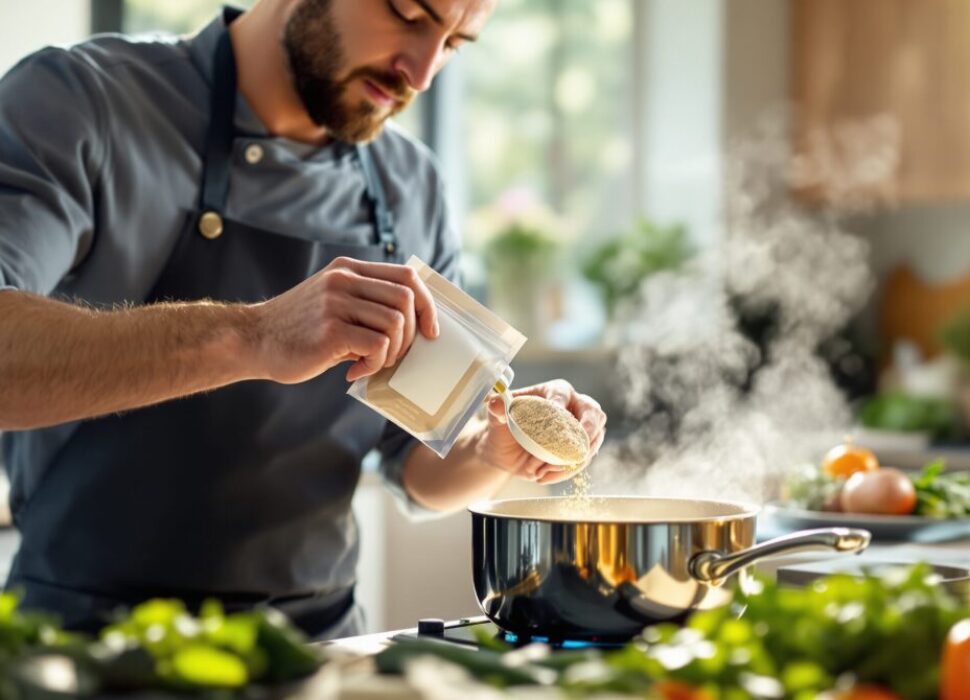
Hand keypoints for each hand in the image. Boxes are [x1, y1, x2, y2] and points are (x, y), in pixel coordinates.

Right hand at [250, 257, 438, 382]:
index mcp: (349, 270)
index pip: (408, 277)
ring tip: (371, 364)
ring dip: (392, 353)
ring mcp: (336, 303)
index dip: (427, 305)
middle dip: (411, 335)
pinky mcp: (331, 330)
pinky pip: (377, 346)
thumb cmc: (298, 330)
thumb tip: (414, 327)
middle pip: (407, 300)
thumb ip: (367, 305)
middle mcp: (344, 280)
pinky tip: (354, 371)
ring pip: (394, 324)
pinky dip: (374, 365)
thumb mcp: (333, 303)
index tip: (430, 331)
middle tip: (393, 356)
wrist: (251, 340)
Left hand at [478, 379, 606, 484]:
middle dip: (588, 430)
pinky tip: (543, 476)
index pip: (562, 395)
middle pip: (593, 413)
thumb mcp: (496, 418)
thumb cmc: (503, 427)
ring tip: (538, 468)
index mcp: (555, 391)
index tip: (553, 419)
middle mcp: (573, 407)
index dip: (559, 406)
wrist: (505, 451)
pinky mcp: (580, 451)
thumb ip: (496, 409)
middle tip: (577, 446)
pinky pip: (582, 461)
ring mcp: (581, 430)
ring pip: (590, 442)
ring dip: (567, 459)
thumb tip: (495, 400)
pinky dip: (564, 472)